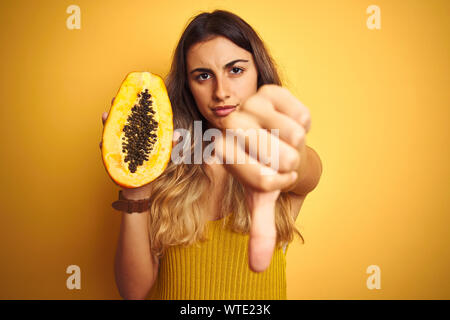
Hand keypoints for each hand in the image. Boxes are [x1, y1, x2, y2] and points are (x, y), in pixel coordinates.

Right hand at [99, 97, 179, 198]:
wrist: (142, 188)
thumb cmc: (154, 170)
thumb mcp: (165, 156)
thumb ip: (171, 145)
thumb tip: (178, 134)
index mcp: (143, 135)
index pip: (139, 117)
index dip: (137, 106)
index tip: (136, 94)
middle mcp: (131, 139)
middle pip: (124, 121)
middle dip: (119, 110)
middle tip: (115, 99)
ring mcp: (122, 147)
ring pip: (114, 132)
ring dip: (109, 123)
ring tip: (106, 115)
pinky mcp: (116, 158)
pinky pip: (109, 150)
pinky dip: (105, 144)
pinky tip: (103, 140)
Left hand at [213, 84, 310, 271]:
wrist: (276, 140)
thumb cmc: (267, 169)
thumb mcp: (261, 199)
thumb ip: (260, 230)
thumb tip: (259, 268)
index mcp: (221, 153)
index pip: (263, 181)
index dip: (277, 182)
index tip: (271, 174)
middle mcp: (229, 126)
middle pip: (280, 157)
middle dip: (288, 163)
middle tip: (277, 156)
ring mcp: (248, 104)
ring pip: (295, 136)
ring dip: (296, 144)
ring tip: (282, 140)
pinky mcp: (269, 89)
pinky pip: (302, 114)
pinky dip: (303, 123)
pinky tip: (287, 122)